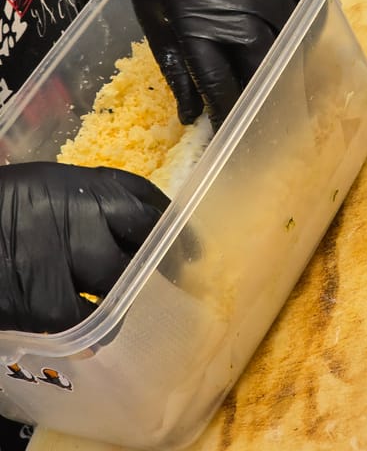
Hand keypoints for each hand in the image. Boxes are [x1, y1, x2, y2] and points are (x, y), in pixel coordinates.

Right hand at [0, 162, 168, 332]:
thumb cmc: (4, 204)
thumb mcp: (50, 187)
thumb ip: (91, 204)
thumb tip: (138, 229)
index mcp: (83, 186)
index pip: (147, 204)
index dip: (176, 229)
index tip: (192, 249)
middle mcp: (80, 218)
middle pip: (143, 247)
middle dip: (163, 269)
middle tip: (178, 285)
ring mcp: (61, 260)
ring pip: (119, 288)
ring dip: (127, 302)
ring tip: (129, 311)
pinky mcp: (40, 301)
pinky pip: (83, 323)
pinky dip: (92, 332)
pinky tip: (93, 336)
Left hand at [112, 0, 315, 130]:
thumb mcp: (152, 13)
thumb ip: (175, 65)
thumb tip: (191, 113)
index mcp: (200, 24)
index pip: (225, 87)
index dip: (230, 113)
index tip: (232, 128)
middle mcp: (243, 6)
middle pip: (266, 67)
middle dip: (264, 92)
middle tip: (265, 105)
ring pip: (294, 36)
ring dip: (289, 57)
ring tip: (286, 72)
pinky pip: (308, 0)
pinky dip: (303, 19)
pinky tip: (294, 28)